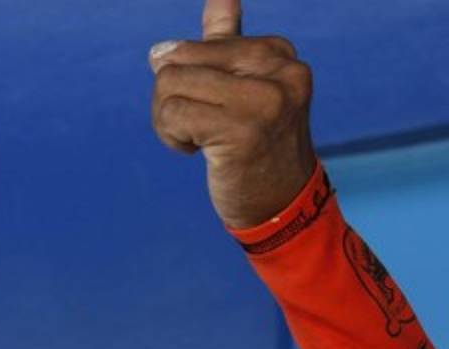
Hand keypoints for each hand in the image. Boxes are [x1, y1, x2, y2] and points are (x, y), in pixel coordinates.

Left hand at [149, 0, 316, 228]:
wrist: (281, 206)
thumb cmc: (255, 146)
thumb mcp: (246, 87)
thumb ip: (229, 41)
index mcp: (277, 53)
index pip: (194, 46)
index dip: (185, 81)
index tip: (213, 109)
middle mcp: (279, 70)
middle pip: (176, 60)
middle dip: (170, 98)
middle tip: (195, 128)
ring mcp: (264, 99)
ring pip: (169, 84)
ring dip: (167, 120)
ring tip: (195, 140)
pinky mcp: (243, 129)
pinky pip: (173, 114)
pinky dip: (171, 136)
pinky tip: (196, 152)